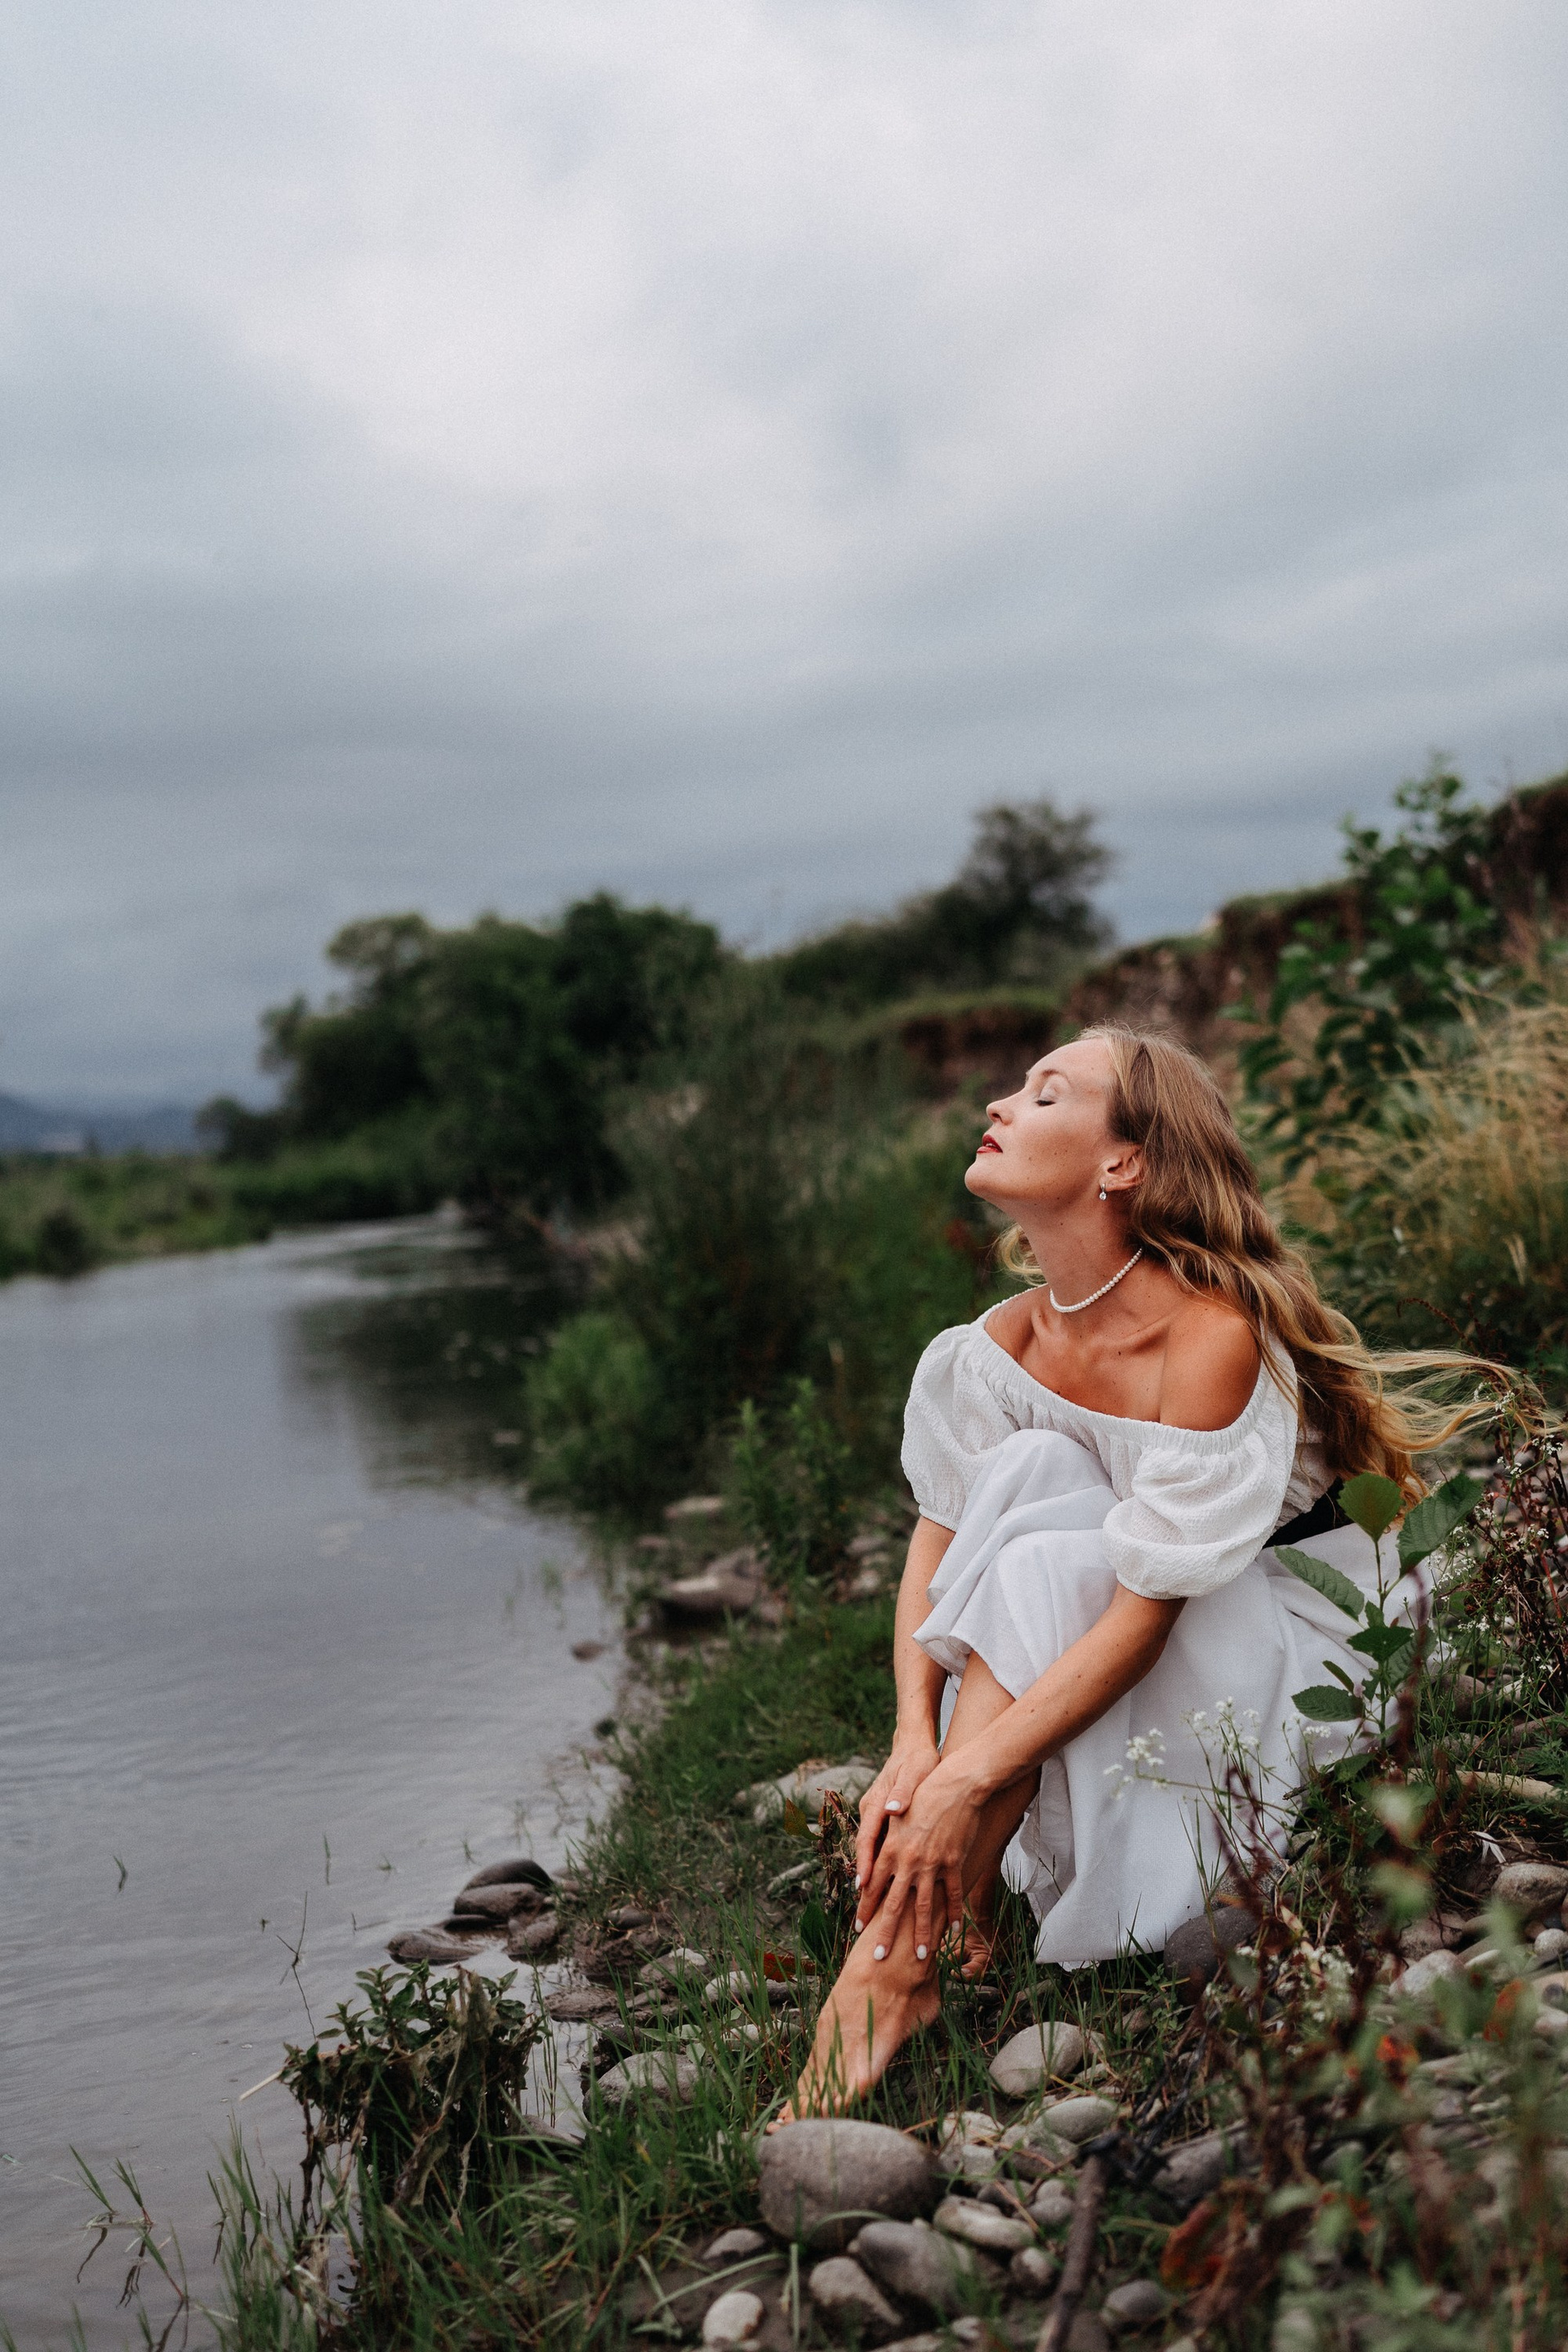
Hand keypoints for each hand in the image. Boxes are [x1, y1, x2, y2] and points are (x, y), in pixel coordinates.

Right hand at [854, 1734, 939, 1916]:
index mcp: (877, 1805)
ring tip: (873, 1914)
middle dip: (865, 1886)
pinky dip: (885, 1869)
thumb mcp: (912, 1773)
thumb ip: (902, 1791)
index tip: (863, 1886)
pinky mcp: (887, 1820)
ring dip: (874, 1883)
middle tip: (861, 1916)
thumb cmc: (916, 1760)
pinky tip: (891, 1889)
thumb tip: (893, 1807)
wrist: (914, 1745)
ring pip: (874, 1855)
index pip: (867, 1839)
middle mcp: (873, 1814)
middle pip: (867, 1854)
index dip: (865, 1864)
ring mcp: (879, 1818)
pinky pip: (883, 1849)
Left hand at [858, 1758, 982, 1962]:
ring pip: (924, 1907)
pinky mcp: (954, 1863)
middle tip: (878, 1957)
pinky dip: (952, 1913)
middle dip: (885, 1933)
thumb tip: (868, 1866)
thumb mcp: (896, 1815)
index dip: (865, 1909)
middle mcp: (908, 1861)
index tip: (859, 1928)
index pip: (873, 1886)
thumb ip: (883, 1840)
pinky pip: (952, 1894)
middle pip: (894, 1904)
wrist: (955, 1784)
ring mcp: (932, 1865)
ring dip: (920, 1933)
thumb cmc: (923, 1793)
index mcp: (890, 1849)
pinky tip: (951, 1930)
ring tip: (919, 1956)